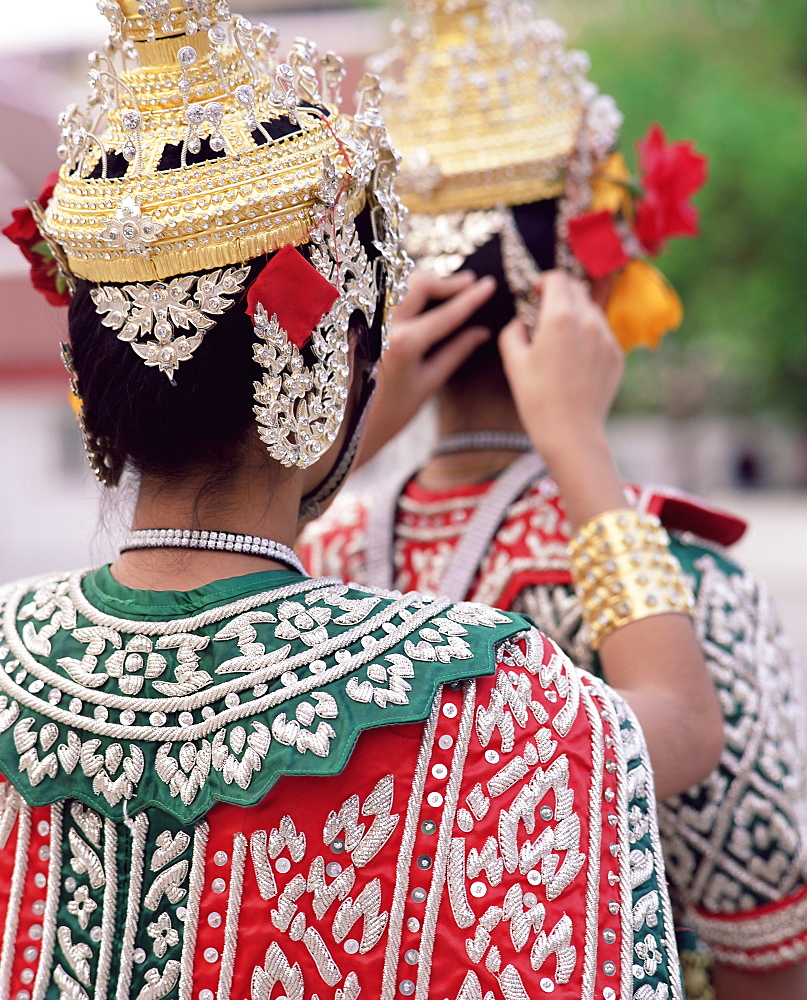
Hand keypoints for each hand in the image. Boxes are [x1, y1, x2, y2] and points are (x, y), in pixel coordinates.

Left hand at [357, 269, 494, 464]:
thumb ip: (456, 351)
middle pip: (419, 283)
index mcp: (404, 344)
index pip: (446, 313)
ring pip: (398, 284)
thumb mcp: (428, 383)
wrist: (347, 428)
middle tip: (467, 283)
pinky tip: (418, 301)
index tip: (488, 285)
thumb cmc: (389, 413)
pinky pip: (383, 295)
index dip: (471, 297)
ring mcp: (364, 321)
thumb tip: (482, 331)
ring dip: (423, 284)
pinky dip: (403, 292)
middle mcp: (381, 325)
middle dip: (445, 282)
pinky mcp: (355, 322)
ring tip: (444, 292)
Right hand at [498, 270, 623, 462]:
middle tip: (545, 313)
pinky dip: (588, 336)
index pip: (558, 278)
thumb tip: (519, 323)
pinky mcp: (616, 355)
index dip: (543, 281)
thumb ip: (513, 332)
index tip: (535, 292)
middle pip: (577, 290)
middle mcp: (588, 322)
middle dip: (560, 294)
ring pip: (592, 311)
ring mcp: (607, 338)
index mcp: (560, 318)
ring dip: (575, 314)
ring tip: (560, 340)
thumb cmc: (537, 399)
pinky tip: (575, 360)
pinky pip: (602, 333)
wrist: (571, 433)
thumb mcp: (513, 363)